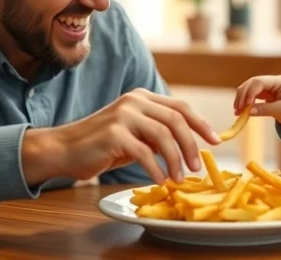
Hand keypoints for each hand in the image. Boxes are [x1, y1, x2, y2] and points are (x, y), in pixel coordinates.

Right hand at [21, 88, 221, 185]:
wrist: (64, 149)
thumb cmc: (102, 145)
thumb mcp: (135, 135)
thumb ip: (158, 134)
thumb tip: (190, 147)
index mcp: (142, 98)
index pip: (180, 107)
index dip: (201, 124)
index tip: (216, 141)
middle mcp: (134, 101)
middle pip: (176, 120)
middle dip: (191, 145)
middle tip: (197, 167)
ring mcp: (123, 115)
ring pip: (163, 135)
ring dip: (176, 160)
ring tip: (179, 178)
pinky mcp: (113, 134)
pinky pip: (144, 153)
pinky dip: (156, 169)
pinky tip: (160, 180)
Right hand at [233, 75, 280, 133]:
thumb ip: (265, 109)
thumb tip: (249, 111)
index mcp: (278, 81)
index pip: (258, 82)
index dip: (249, 93)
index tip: (246, 105)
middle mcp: (272, 83)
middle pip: (251, 85)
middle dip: (242, 96)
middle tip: (237, 109)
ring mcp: (269, 90)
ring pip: (250, 91)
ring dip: (242, 100)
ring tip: (237, 112)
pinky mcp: (268, 99)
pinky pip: (253, 99)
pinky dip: (247, 105)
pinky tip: (242, 112)